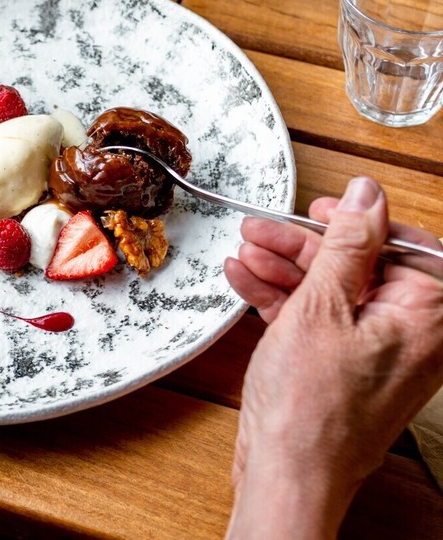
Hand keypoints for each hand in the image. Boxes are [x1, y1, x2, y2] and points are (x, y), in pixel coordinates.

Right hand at [222, 177, 442, 537]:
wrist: (287, 472)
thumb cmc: (311, 409)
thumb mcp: (322, 306)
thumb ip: (346, 245)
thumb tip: (365, 197)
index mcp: (426, 317)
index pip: (402, 247)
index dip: (357, 223)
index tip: (322, 209)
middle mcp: (409, 334)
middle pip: (359, 266)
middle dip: (304, 246)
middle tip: (263, 230)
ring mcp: (373, 352)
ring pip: (331, 291)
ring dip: (284, 269)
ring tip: (245, 254)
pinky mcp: (341, 366)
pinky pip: (316, 319)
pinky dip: (281, 299)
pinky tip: (247, 282)